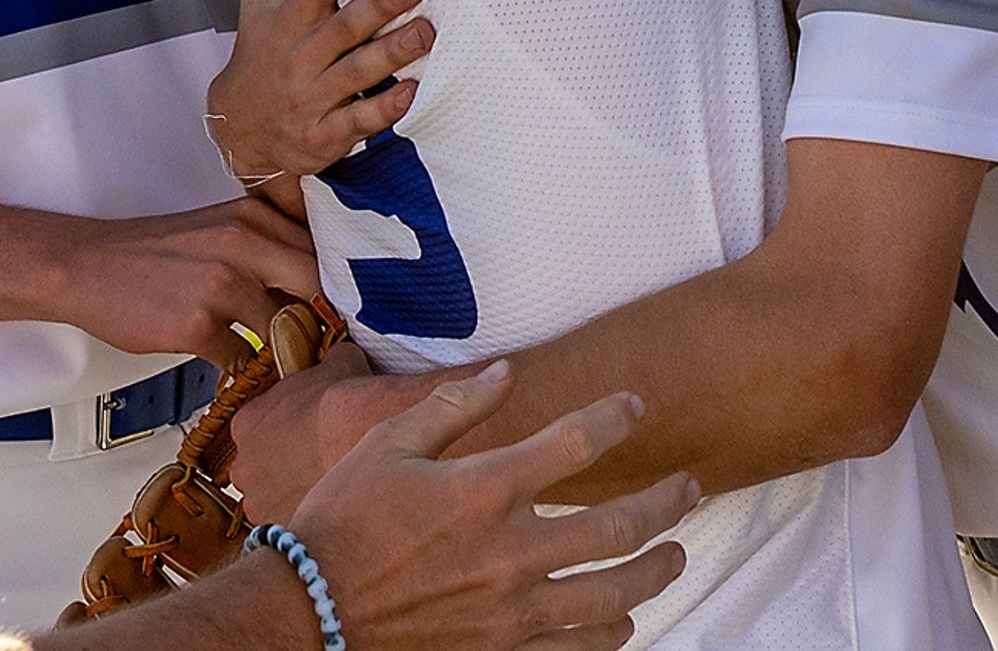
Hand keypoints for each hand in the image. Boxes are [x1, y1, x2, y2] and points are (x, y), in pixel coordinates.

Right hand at [54, 199, 324, 368]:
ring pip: (284, 330)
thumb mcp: (217, 227)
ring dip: (283, 350)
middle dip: (322, 319)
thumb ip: (266, 246)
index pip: (321, 252)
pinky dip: (243, 370)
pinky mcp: (196, 327)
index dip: (335, 285)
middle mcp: (243, 245)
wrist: (85, 265)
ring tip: (275, 359)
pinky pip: (244, 361)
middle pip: (317, 289)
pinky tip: (232, 366)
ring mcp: (221, 286)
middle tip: (319, 339)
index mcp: (253, 217)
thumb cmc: (154, 252)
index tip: (341, 307)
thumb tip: (318, 286)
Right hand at [212, 0, 433, 189]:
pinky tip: (411, 93)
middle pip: (345, 25)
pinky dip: (383, 110)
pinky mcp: (324, 134)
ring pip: (357, 73)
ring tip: (425, 32)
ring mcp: (312, 96)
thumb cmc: (260, 47)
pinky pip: (357, 121)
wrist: (238, 127)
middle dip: (379, 4)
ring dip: (392, 53)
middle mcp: (302, 54)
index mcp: (290, 16)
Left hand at [226, 349, 435, 514]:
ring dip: (294, 503)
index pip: (255, 436)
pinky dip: (310, 525)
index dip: (282, 439)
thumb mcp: (334, 364)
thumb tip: (337, 357)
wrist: (361, 434)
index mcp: (245, 425)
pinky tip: (335, 514)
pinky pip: (293, 531)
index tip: (303, 443)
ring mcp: (259, 503)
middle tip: (317, 471)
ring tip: (329, 496)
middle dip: (282, 476)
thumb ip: (324, 365)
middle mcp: (243, 467)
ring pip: (274, 506)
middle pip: (259, 475)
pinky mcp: (282, 529)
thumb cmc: (346, 398)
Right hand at [287, 364, 693, 650]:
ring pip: (614, 596)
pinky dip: (612, 634)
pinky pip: (579, 650)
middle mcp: (511, 551)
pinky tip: (623, 619)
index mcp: (484, 489)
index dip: (615, 418)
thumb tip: (506, 375)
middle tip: (690, 489)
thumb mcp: (387, 447)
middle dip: (666, 503)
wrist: (307, 612)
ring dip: (656, 572)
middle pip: (620, 527)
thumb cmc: (341, 521)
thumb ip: (452, 409)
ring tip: (676, 556)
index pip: (576, 443)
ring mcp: (513, 611)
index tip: (635, 407)